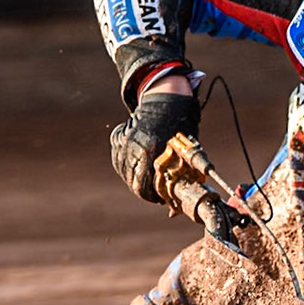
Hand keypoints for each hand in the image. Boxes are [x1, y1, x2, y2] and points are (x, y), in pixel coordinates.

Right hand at [109, 90, 200, 204]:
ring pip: (124, 172)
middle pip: (132, 182)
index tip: (160, 199)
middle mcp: (133, 148)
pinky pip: (118, 160)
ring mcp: (123, 142)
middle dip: (144, 190)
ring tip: (148, 177)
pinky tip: (138, 163)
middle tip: (155, 191)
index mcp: (150, 152)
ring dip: (135, 178)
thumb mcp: (185, 152)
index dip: (152, 197)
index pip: (144, 187)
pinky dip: (127, 165)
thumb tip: (175, 204)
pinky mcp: (118, 138)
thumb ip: (178, 175)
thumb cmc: (181, 128)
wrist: (166, 100)